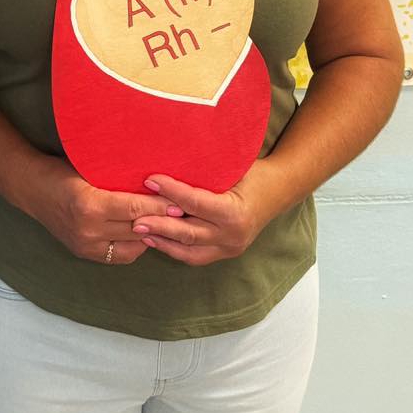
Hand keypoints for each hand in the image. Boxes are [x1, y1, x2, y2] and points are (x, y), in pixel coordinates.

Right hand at [23, 157, 171, 266]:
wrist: (32, 189)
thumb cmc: (62, 171)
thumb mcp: (90, 169)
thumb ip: (118, 179)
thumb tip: (154, 181)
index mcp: (90, 205)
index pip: (135, 208)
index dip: (159, 206)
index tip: (179, 203)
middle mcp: (88, 229)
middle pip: (137, 229)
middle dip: (162, 221)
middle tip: (182, 214)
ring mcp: (86, 245)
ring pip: (132, 246)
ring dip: (151, 235)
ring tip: (168, 224)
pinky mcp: (86, 254)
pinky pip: (121, 256)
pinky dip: (135, 245)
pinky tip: (144, 233)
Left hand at [131, 161, 281, 266]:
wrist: (279, 190)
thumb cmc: (252, 172)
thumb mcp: (232, 165)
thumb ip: (204, 168)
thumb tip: (168, 155)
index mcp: (234, 212)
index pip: (194, 202)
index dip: (169, 190)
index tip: (148, 180)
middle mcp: (232, 235)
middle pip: (187, 231)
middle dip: (158, 225)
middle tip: (134, 218)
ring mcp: (229, 248)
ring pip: (188, 250)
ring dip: (162, 241)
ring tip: (139, 232)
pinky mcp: (225, 252)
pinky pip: (195, 256)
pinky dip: (174, 248)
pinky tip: (156, 240)